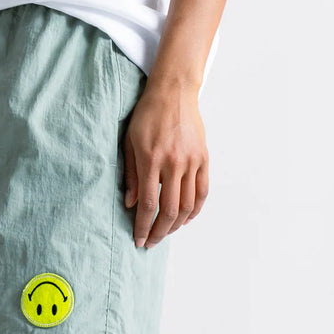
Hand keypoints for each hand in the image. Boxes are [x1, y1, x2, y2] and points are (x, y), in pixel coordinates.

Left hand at [122, 80, 208, 248]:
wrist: (173, 92)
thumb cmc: (147, 115)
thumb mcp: (130, 141)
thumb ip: (130, 173)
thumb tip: (129, 203)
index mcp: (151, 158)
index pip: (148, 202)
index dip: (143, 225)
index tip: (138, 239)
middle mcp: (173, 162)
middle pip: (170, 209)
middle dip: (159, 231)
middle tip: (151, 241)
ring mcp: (191, 161)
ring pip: (188, 205)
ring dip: (177, 224)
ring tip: (166, 232)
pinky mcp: (204, 158)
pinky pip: (202, 191)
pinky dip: (195, 210)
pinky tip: (186, 218)